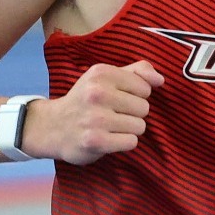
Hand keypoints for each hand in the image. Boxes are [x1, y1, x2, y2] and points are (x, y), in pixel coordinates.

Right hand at [29, 61, 162, 165]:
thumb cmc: (86, 100)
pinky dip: (123, 143)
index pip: (144, 87)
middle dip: (133, 113)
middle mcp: (97, 93)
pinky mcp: (95, 141)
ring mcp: (96, 118)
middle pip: (144, 108)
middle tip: (113, 114)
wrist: (53, 126)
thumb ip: (137, 72)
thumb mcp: (105, 77)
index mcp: (101, 73)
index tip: (118, 98)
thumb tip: (160, 80)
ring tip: (111, 127)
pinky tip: (109, 138)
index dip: (136, 95)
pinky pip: (131, 142)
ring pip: (140, 126)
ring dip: (129, 129)